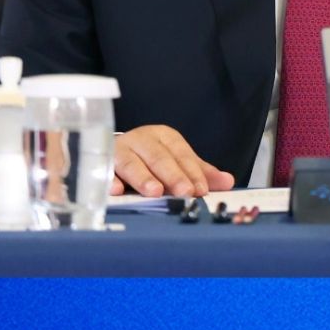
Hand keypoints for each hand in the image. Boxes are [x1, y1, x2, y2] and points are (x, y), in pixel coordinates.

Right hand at [110, 125, 234, 197]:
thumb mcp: (177, 161)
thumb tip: (228, 182)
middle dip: (172, 175)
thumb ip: (200, 172)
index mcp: (163, 137)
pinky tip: (116, 190)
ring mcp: (119, 151)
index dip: (191, 171)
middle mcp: (141, 140)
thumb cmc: (151, 158)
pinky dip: (109, 180)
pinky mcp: (101, 164)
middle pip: (158, 157)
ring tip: (155, 192)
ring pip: (131, 163)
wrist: (115, 152)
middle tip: (184, 192)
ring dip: (143, 177)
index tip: (200, 189)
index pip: (180, 153)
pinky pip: (104, 172)